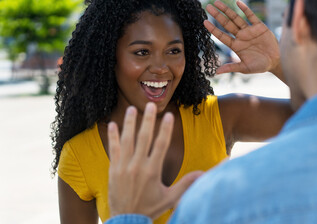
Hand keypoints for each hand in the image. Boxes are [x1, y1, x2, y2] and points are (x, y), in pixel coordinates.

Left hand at [107, 104, 202, 219]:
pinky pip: (113, 150)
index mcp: (152, 171)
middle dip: (147, 120)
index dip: (165, 129)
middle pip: (144, 138)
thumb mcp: (170, 198)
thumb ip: (186, 184)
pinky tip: (112, 125)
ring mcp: (123, 167)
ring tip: (131, 108)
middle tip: (150, 105)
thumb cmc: (150, 208)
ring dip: (129, 123)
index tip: (168, 115)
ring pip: (127, 140)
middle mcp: (137, 166)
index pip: (160, 145)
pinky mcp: (113, 170)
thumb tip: (204, 174)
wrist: (126, 220)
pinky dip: (113, 137)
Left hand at [204, 0, 281, 77]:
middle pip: (226, 24)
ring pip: (236, 18)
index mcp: (236, 46)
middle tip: (208, 6)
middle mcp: (240, 36)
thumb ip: (232, 67)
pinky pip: (251, 16)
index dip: (213, 29)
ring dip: (227, 10)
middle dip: (217, 15)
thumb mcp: (245, 68)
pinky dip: (245, 9)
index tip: (204, 22)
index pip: (222, 36)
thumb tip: (217, 72)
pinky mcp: (259, 26)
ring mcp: (249, 30)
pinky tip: (237, 2)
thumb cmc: (259, 66)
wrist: (275, 61)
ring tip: (217, 2)